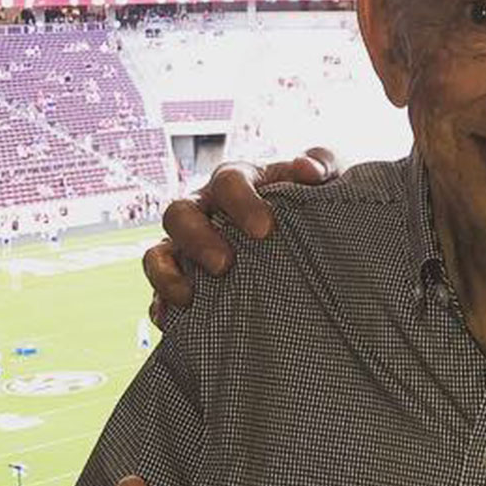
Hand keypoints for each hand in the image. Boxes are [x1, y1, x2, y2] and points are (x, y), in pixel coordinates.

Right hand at [144, 148, 337, 327]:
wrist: (311, 238)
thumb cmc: (314, 203)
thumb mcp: (327, 180)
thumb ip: (321, 165)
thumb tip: (306, 169)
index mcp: (238, 182)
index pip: (227, 181)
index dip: (240, 202)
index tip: (265, 230)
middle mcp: (205, 210)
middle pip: (179, 214)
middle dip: (197, 238)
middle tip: (225, 265)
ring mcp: (188, 246)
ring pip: (158, 253)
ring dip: (167, 274)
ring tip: (190, 298)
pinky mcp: (182, 279)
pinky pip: (158, 292)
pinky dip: (161, 305)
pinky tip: (173, 320)